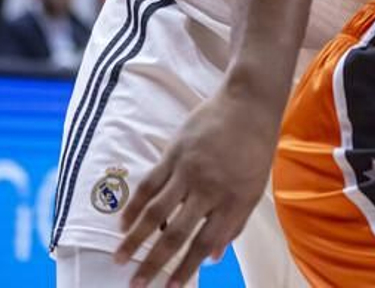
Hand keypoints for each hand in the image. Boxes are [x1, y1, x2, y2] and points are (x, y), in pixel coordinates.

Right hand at [115, 88, 277, 286]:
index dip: (186, 269)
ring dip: (135, 240)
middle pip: (176, 234)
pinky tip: (123, 225)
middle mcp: (209, 189)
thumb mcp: (254, 189)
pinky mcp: (173, 153)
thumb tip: (213, 258)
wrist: (250, 103)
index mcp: (233, 201)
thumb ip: (235, 224)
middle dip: (154, 263)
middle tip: (135, 285)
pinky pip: (149, 184)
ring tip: (119, 260)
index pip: (205, 243)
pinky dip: (133, 207)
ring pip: (156, 212)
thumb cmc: (255, 149)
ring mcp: (189, 170)